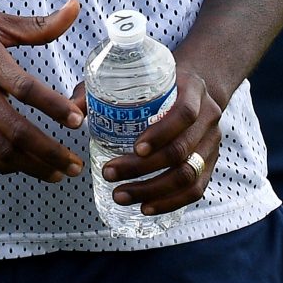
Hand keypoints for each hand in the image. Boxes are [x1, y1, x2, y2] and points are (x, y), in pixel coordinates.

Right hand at [0, 0, 85, 181]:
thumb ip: (36, 25)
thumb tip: (74, 10)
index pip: (26, 88)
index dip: (54, 107)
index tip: (78, 120)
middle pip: (17, 130)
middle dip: (51, 152)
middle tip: (76, 165)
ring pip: (1, 151)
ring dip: (33, 167)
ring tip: (57, 174)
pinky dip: (5, 166)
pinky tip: (23, 167)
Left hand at [81, 60, 224, 216]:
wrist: (191, 86)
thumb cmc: (154, 82)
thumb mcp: (131, 75)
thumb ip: (98, 89)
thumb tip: (71, 112)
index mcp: (192, 89)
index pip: (184, 114)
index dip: (162, 133)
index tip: (135, 147)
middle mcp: (208, 117)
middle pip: (182, 150)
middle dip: (144, 169)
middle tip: (109, 173)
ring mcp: (211, 143)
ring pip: (189, 175)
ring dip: (154, 191)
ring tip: (120, 196)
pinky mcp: (209, 163)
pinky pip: (196, 189)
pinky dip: (171, 202)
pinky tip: (146, 207)